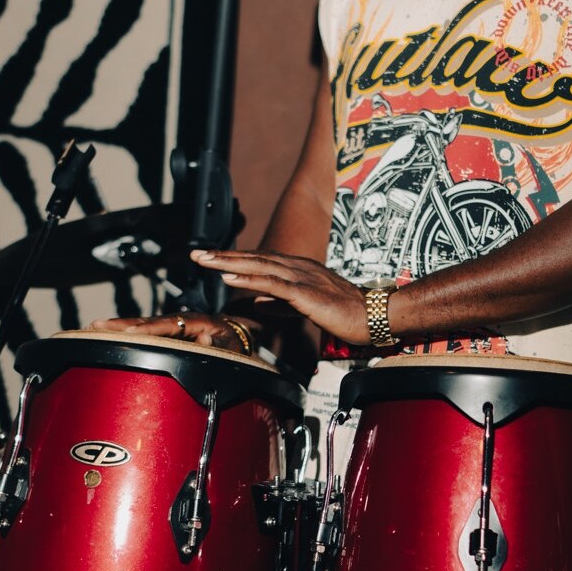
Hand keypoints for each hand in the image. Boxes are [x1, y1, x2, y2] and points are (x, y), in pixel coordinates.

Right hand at [88, 312, 249, 353]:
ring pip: (143, 324)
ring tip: (93, 327)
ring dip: (119, 326)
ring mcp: (172, 325)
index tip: (128, 333)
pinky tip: (107, 333)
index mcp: (197, 322)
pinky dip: (126, 330)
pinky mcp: (167, 331)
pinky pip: (146, 330)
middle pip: (148, 322)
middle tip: (96, 325)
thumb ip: (219, 345)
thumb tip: (203, 341)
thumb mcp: (234, 346)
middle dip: (122, 324)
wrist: (239, 333)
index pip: (168, 326)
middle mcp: (181, 320)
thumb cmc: (236, 342)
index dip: (148, 330)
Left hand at [192, 248, 370, 344]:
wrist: (374, 317)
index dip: (234, 259)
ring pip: (259, 266)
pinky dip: (249, 279)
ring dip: (229, 262)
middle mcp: (298, 267)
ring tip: (205, 260)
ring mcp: (302, 278)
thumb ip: (280, 303)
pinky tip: (229, 277)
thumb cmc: (345, 314)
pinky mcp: (306, 293)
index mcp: (298, 270)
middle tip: (196, 254)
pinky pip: (272, 284)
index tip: (210, 258)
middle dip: (223, 256)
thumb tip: (256, 301)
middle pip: (254, 258)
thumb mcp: (306, 307)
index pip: (260, 261)